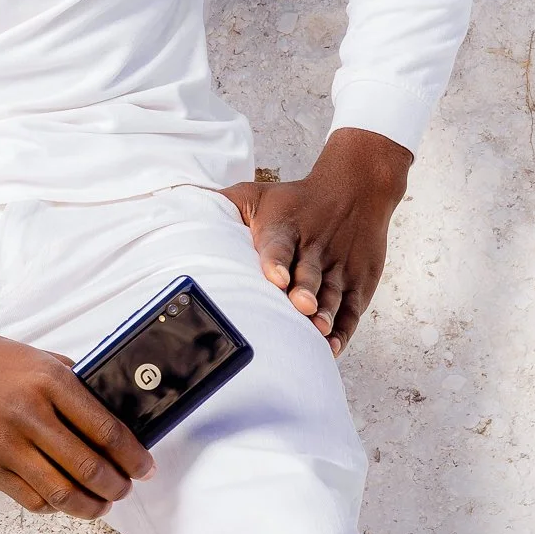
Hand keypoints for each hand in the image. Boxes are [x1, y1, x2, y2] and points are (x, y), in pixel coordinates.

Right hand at [0, 296, 155, 517]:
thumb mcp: (34, 356)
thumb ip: (72, 380)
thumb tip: (111, 407)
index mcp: (49, 381)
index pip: (107, 429)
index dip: (134, 456)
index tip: (145, 468)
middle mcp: (31, 414)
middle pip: (90, 466)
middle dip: (117, 485)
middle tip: (125, 488)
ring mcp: (7, 444)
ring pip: (62, 492)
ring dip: (91, 505)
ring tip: (102, 504)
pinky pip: (31, 499)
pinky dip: (54, 506)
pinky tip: (63, 501)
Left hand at [222, 126, 411, 354]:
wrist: (355, 188)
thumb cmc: (296, 199)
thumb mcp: (258, 194)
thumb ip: (222, 204)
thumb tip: (175, 207)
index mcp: (286, 227)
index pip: (278, 244)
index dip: (275, 261)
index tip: (274, 278)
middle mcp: (315, 247)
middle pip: (308, 272)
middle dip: (304, 291)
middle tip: (299, 307)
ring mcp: (339, 265)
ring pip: (332, 293)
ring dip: (325, 313)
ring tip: (317, 331)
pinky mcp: (359, 281)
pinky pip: (351, 309)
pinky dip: (342, 329)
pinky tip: (330, 346)